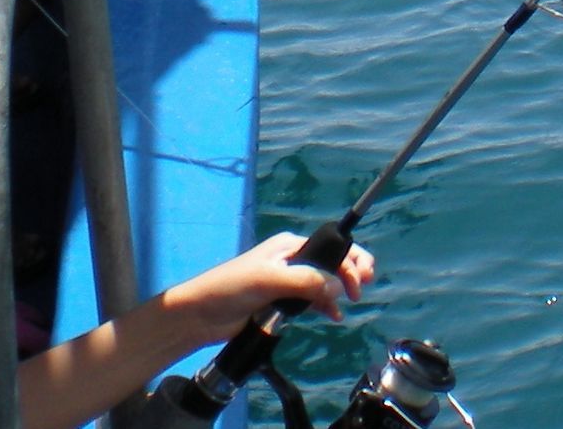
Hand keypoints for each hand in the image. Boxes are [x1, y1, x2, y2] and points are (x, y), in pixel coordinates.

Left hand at [160, 233, 375, 335]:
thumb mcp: (269, 280)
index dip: (350, 259)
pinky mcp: (282, 303)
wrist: (201, 315)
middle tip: (359, 291)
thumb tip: (339, 286)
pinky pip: (312, 301)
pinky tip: (333, 316)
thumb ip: (305, 282)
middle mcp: (293, 260)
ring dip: (337, 293)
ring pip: (324, 284)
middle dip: (349, 273)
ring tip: (345, 305)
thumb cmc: (231, 288)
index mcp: (290, 246)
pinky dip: (325, 306)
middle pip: (331, 263)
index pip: (330, 246)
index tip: (362, 278)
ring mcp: (288, 283)